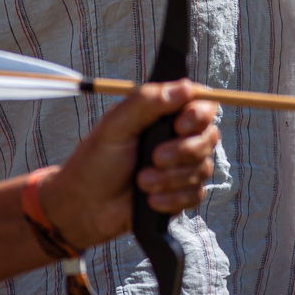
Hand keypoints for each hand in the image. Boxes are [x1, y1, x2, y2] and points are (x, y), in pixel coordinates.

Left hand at [37, 81, 220, 249]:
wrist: (84, 206)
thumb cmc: (96, 160)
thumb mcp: (115, 125)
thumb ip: (147, 102)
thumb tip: (185, 88)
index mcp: (165, 113)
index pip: (204, 103)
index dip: (200, 113)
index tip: (179, 125)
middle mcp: (179, 137)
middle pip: (210, 137)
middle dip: (183, 151)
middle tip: (154, 157)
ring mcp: (182, 166)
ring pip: (203, 168)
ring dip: (171, 178)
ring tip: (142, 181)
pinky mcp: (182, 193)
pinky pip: (195, 195)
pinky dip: (172, 198)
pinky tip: (149, 199)